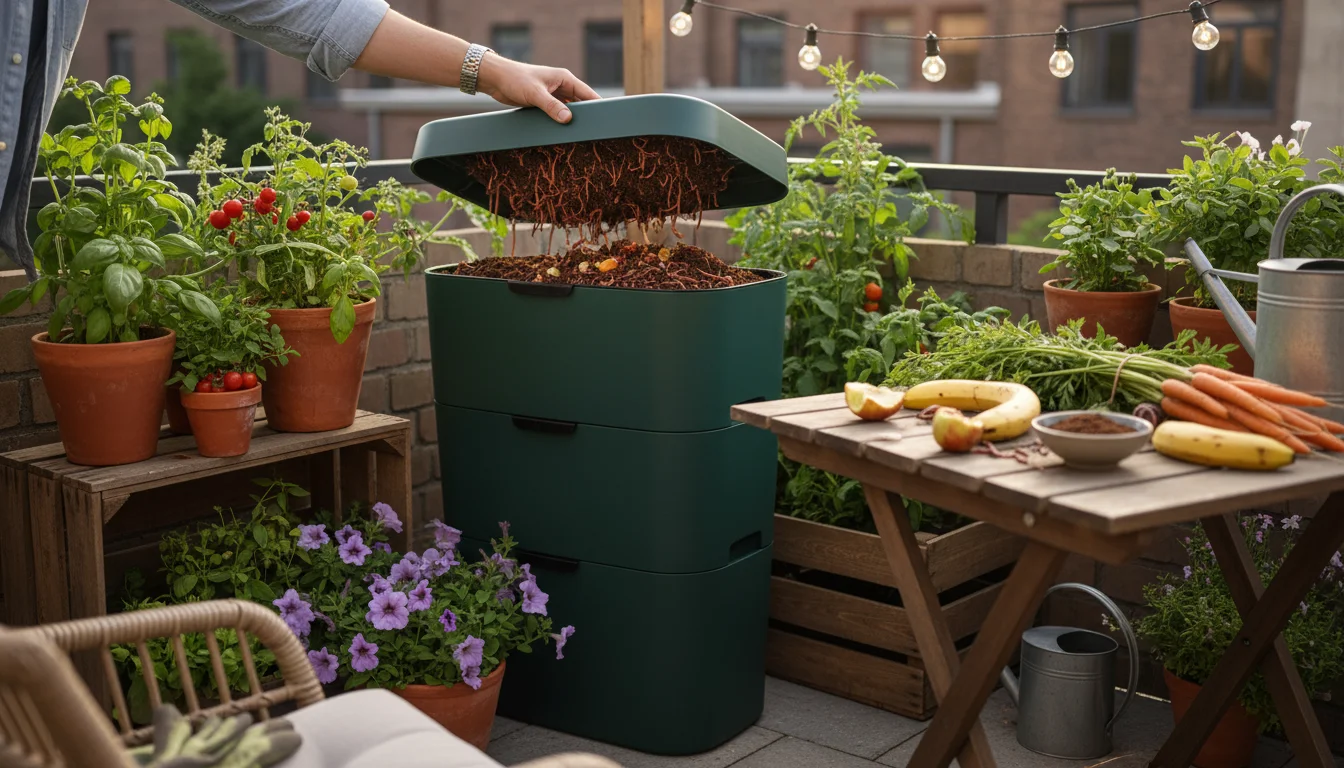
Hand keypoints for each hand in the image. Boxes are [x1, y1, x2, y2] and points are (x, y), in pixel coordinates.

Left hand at [478, 56, 600, 123]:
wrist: (495, 79)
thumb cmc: (515, 79)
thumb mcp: (535, 94)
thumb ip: (552, 106)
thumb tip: (568, 119)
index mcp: (564, 78)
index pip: (588, 93)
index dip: (598, 105)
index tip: (607, 118)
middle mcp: (561, 86)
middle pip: (580, 103)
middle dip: (585, 116)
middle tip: (593, 130)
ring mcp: (552, 95)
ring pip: (568, 110)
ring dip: (570, 120)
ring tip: (579, 133)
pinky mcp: (543, 102)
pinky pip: (556, 113)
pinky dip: (559, 121)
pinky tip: (561, 131)